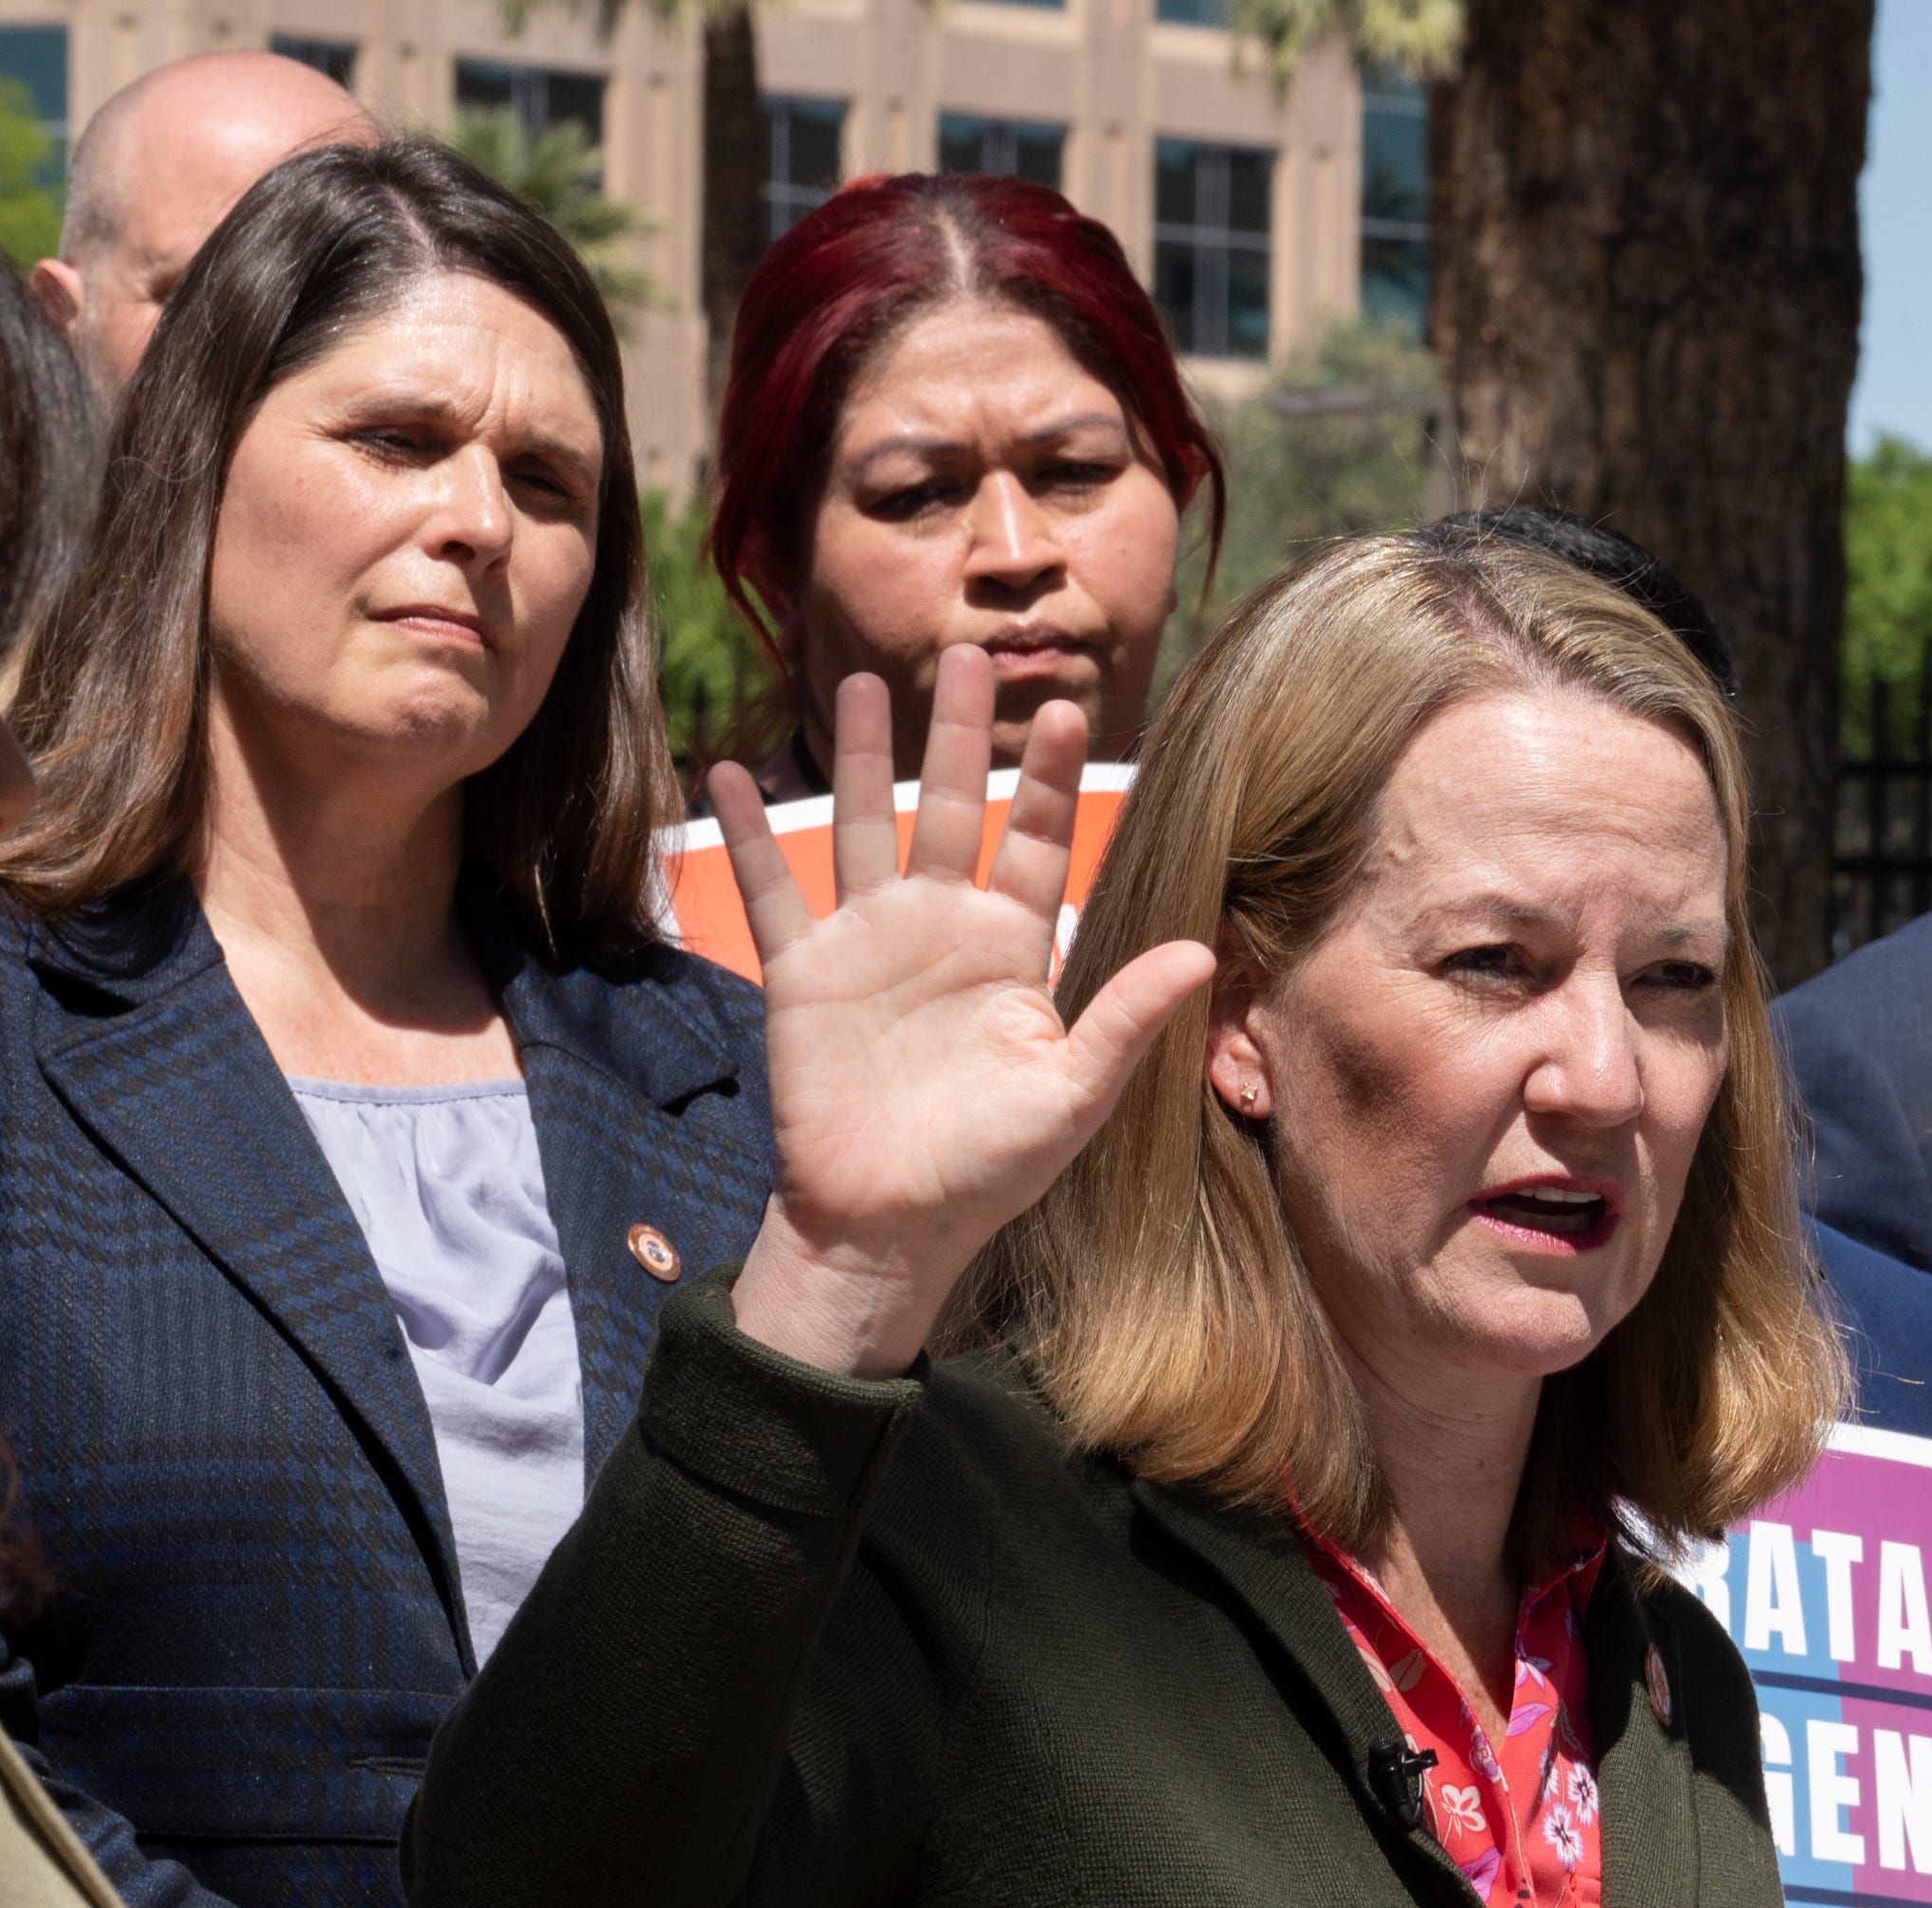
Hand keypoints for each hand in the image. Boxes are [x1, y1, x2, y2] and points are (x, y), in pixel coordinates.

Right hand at [718, 645, 1215, 1376]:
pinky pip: (774, 892)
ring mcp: (869, 945)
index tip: (1072, 710)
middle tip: (968, 656)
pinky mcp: (803, 975)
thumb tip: (1203, 954)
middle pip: (952, 809)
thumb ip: (1128, 1018)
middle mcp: (941, 931)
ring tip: (858, 681)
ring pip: (864, 827)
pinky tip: (728, 773)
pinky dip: (750, 836)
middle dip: (959, 736)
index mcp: (1011, 951)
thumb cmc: (989, 1172)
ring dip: (860, 758)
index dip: (1053, 781)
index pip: (1040, 844)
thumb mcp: (1072, 1095)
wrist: (889, 1227)